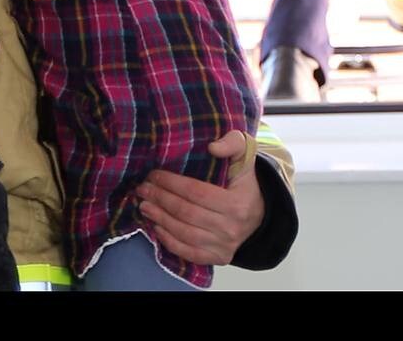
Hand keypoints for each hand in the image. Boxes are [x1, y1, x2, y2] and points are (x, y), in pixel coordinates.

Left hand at [136, 130, 264, 265]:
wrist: (260, 214)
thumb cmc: (244, 181)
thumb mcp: (245, 155)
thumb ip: (232, 143)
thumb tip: (212, 147)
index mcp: (237, 203)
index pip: (196, 192)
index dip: (171, 183)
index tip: (154, 174)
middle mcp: (232, 228)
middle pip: (187, 213)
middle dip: (160, 199)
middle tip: (142, 189)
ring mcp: (225, 246)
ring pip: (185, 233)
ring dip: (160, 219)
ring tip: (144, 206)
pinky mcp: (219, 258)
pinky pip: (189, 252)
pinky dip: (169, 241)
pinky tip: (156, 227)